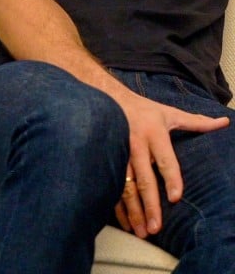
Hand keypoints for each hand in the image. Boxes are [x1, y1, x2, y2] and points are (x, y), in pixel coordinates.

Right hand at [113, 96, 227, 237]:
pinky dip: (118, 205)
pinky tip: (125, 221)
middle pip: (144, 178)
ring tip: (142, 230)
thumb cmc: (142, 109)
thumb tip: (223, 122)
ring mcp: (118, 152)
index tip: (175, 198)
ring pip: (125, 185)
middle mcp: (135, 144)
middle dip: (150, 204)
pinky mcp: (107, 159)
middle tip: (157, 227)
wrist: (104, 97)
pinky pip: (112, 185)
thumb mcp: (168, 112)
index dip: (171, 178)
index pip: (165, 158)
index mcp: (153, 132)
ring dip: (133, 210)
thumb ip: (196, 122)